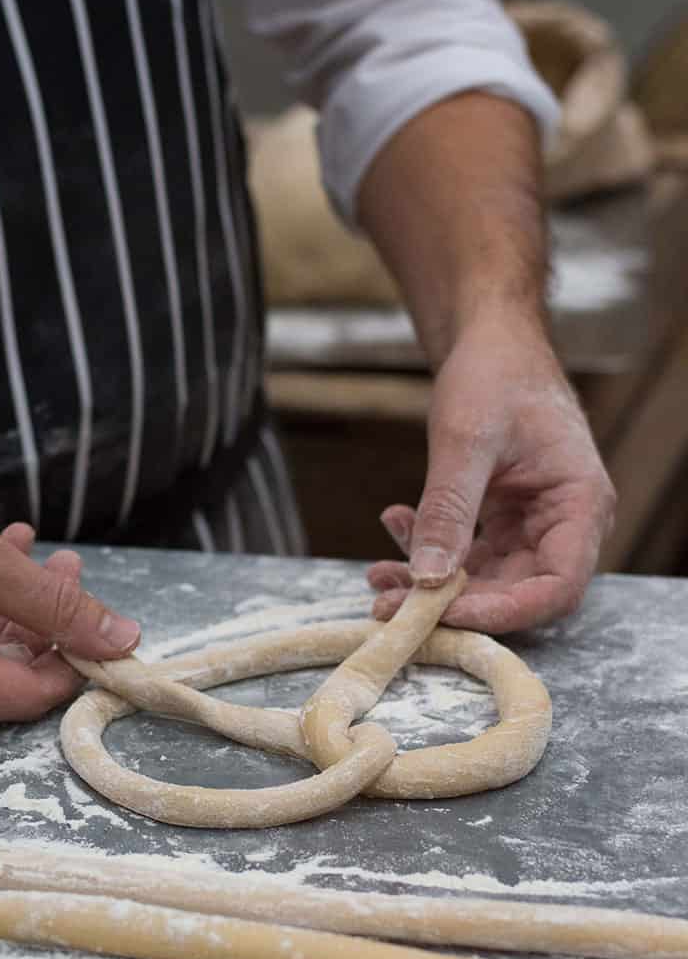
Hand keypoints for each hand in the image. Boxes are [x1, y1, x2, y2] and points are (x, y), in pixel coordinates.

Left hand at [368, 326, 614, 631]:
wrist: (490, 344)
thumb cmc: (495, 376)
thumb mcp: (467, 440)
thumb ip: (449, 509)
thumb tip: (428, 579)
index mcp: (579, 505)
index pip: (555, 587)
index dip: (502, 612)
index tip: (442, 614)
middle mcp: (564, 524)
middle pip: (517, 594)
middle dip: (452, 604)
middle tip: (390, 603)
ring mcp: (533, 526)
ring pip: (485, 581)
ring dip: (432, 584)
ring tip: (378, 576)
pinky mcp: (502, 523)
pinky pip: (467, 555)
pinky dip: (428, 550)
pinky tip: (394, 524)